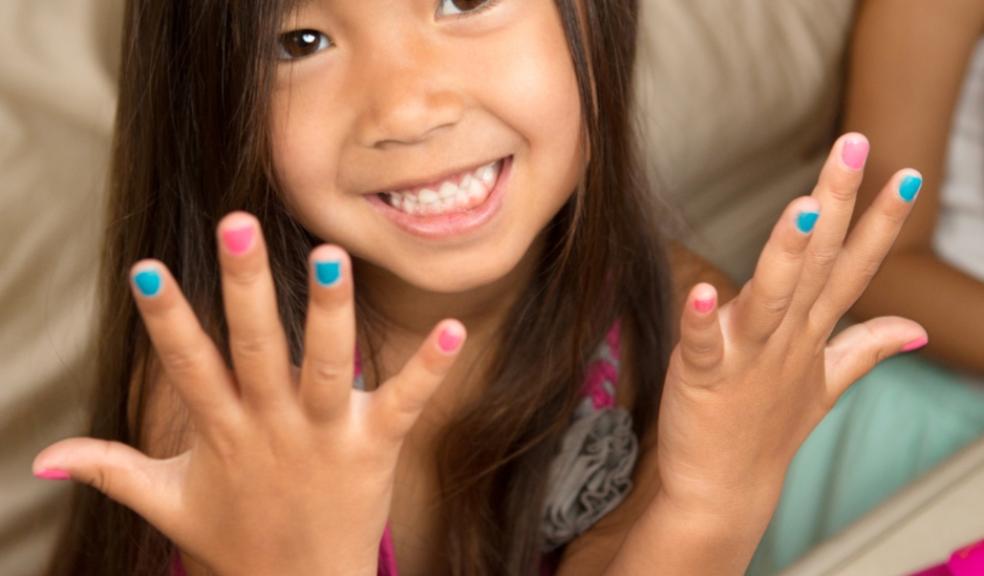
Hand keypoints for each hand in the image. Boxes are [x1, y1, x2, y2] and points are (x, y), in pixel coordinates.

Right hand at [32, 212, 466, 574]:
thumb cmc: (235, 537)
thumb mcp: (167, 501)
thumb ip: (111, 468)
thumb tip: (40, 458)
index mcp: (223, 431)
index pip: (188, 367)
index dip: (168, 321)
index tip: (149, 270)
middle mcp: (272, 425)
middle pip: (256, 349)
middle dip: (246, 289)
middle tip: (238, 225)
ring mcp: (326, 435)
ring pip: (325, 366)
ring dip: (328, 313)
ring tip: (330, 255)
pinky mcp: (375, 447)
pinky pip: (404, 402)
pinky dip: (428, 367)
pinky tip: (451, 328)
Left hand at [655, 134, 926, 516]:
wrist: (725, 489)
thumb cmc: (769, 428)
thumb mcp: (826, 383)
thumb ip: (866, 348)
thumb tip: (917, 331)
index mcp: (812, 331)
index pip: (854, 269)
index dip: (881, 223)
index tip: (908, 174)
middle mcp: (787, 338)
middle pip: (819, 264)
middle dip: (839, 203)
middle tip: (856, 144)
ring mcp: (748, 357)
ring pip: (772, 298)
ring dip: (788, 253)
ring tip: (804, 207)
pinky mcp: (704, 376)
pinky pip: (703, 343)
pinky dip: (700, 319)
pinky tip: (699, 289)